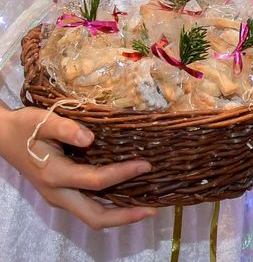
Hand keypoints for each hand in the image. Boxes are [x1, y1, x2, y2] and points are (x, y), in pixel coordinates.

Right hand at [0, 107, 156, 228]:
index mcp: (55, 175)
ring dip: (119, 215)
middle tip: (152, 210)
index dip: (123, 174)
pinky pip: (88, 207)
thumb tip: (89, 138)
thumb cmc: (25, 127)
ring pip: (92, 216)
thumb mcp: (43, 121)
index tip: (146, 165)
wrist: (3, 137)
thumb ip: (66, 128)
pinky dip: (109, 206)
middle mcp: (58, 193)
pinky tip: (127, 196)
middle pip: (94, 216)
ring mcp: (59, 197)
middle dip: (124, 216)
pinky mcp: (62, 194)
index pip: (95, 180)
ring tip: (146, 206)